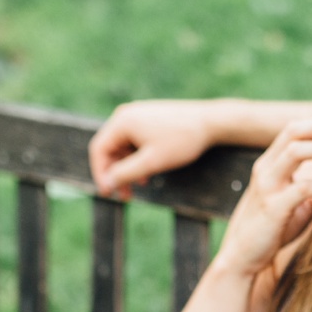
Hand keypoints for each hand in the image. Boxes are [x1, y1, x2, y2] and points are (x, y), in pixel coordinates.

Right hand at [89, 100, 216, 199]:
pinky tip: (148, 172)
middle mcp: (127, 115)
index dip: (100, 173)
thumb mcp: (152, 162)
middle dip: (116, 173)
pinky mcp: (150, 119)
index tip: (108, 193)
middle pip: (110, 148)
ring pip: (123, 147)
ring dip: (128, 168)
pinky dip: (138, 158)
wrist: (212, 122)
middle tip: (125, 196)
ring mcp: (138, 116)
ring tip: (140, 185)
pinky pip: (135, 142)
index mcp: (122, 121)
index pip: (98, 149)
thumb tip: (107, 184)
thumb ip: (126, 174)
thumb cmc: (182, 140)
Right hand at [213, 119, 311, 276]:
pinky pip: (304, 188)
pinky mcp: (274, 208)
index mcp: (269, 164)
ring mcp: (267, 186)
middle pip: (294, 132)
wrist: (243, 257)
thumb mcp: (293, 202)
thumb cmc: (271, 230)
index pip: (293, 130)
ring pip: (296, 151)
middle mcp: (265, 169)